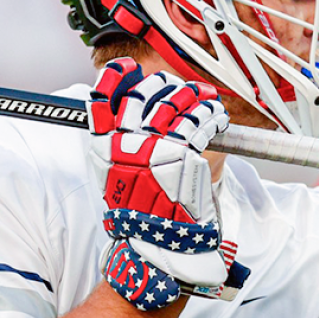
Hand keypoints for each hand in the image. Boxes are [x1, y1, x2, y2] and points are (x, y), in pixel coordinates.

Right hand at [87, 58, 244, 307]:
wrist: (157, 247)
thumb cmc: (139, 216)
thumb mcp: (114, 179)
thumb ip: (118, 147)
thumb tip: (133, 116)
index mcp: (105, 148)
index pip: (103, 98)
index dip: (118, 78)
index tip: (131, 70)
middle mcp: (127, 144)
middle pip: (146, 93)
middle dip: (165, 86)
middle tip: (177, 90)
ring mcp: (156, 147)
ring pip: (177, 101)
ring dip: (194, 96)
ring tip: (203, 100)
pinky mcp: (186, 154)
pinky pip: (201, 119)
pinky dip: (211, 113)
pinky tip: (215, 116)